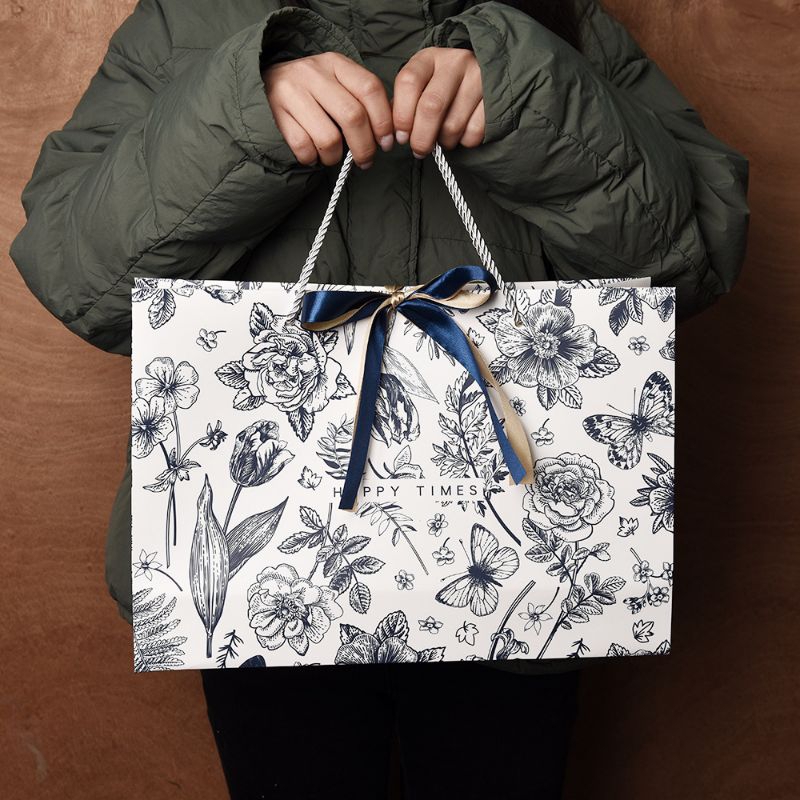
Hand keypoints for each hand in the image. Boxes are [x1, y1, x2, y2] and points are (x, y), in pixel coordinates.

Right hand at [264, 52, 393, 167]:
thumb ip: (362, 100)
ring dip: (335, 157)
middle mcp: (313, 73)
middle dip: (365, 147)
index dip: (384, 121)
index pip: (370, 89)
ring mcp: (292, 92)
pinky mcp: (275, 112)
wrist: (265, 80)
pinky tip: (312, 154)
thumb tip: (390, 131)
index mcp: (336, 63)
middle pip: (353, 117)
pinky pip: (304, 148)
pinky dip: (312, 158)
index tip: (387, 143)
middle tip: (366, 161)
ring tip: (333, 156)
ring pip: (328, 138)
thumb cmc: (313, 91)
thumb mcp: (338, 82)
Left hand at [392, 47, 484, 156]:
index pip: (409, 82)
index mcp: (429, 58)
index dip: (402, 115)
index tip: (401, 137)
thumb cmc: (441, 88)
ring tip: (443, 138)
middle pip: (431, 106)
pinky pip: (473, 132)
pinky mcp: (495, 97)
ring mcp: (478, 78)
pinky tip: (462, 133)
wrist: (484, 76)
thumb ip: (404, 105)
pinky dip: (464, 142)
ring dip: (444, 142)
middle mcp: (455, 62)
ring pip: (452, 125)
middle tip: (419, 150)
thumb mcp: (421, 86)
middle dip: (421, 137)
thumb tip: (392, 133)